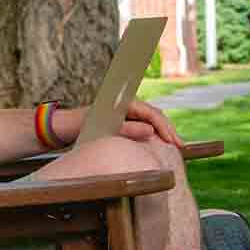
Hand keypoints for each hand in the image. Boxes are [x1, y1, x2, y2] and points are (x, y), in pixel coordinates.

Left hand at [55, 101, 183, 149]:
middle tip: (181, 146)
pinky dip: (156, 134)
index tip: (173, 141)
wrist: (68, 125)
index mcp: (124, 102)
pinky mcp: (126, 120)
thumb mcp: (105, 129)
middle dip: (169, 130)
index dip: (164, 127)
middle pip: (155, 115)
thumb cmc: (84, 126)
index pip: (151, 113)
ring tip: (176, 147)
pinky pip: (146, 125)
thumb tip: (151, 132)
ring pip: (152, 120)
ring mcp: (128, 112)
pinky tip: (163, 144)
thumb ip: (128, 130)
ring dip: (164, 132)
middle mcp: (128, 104)